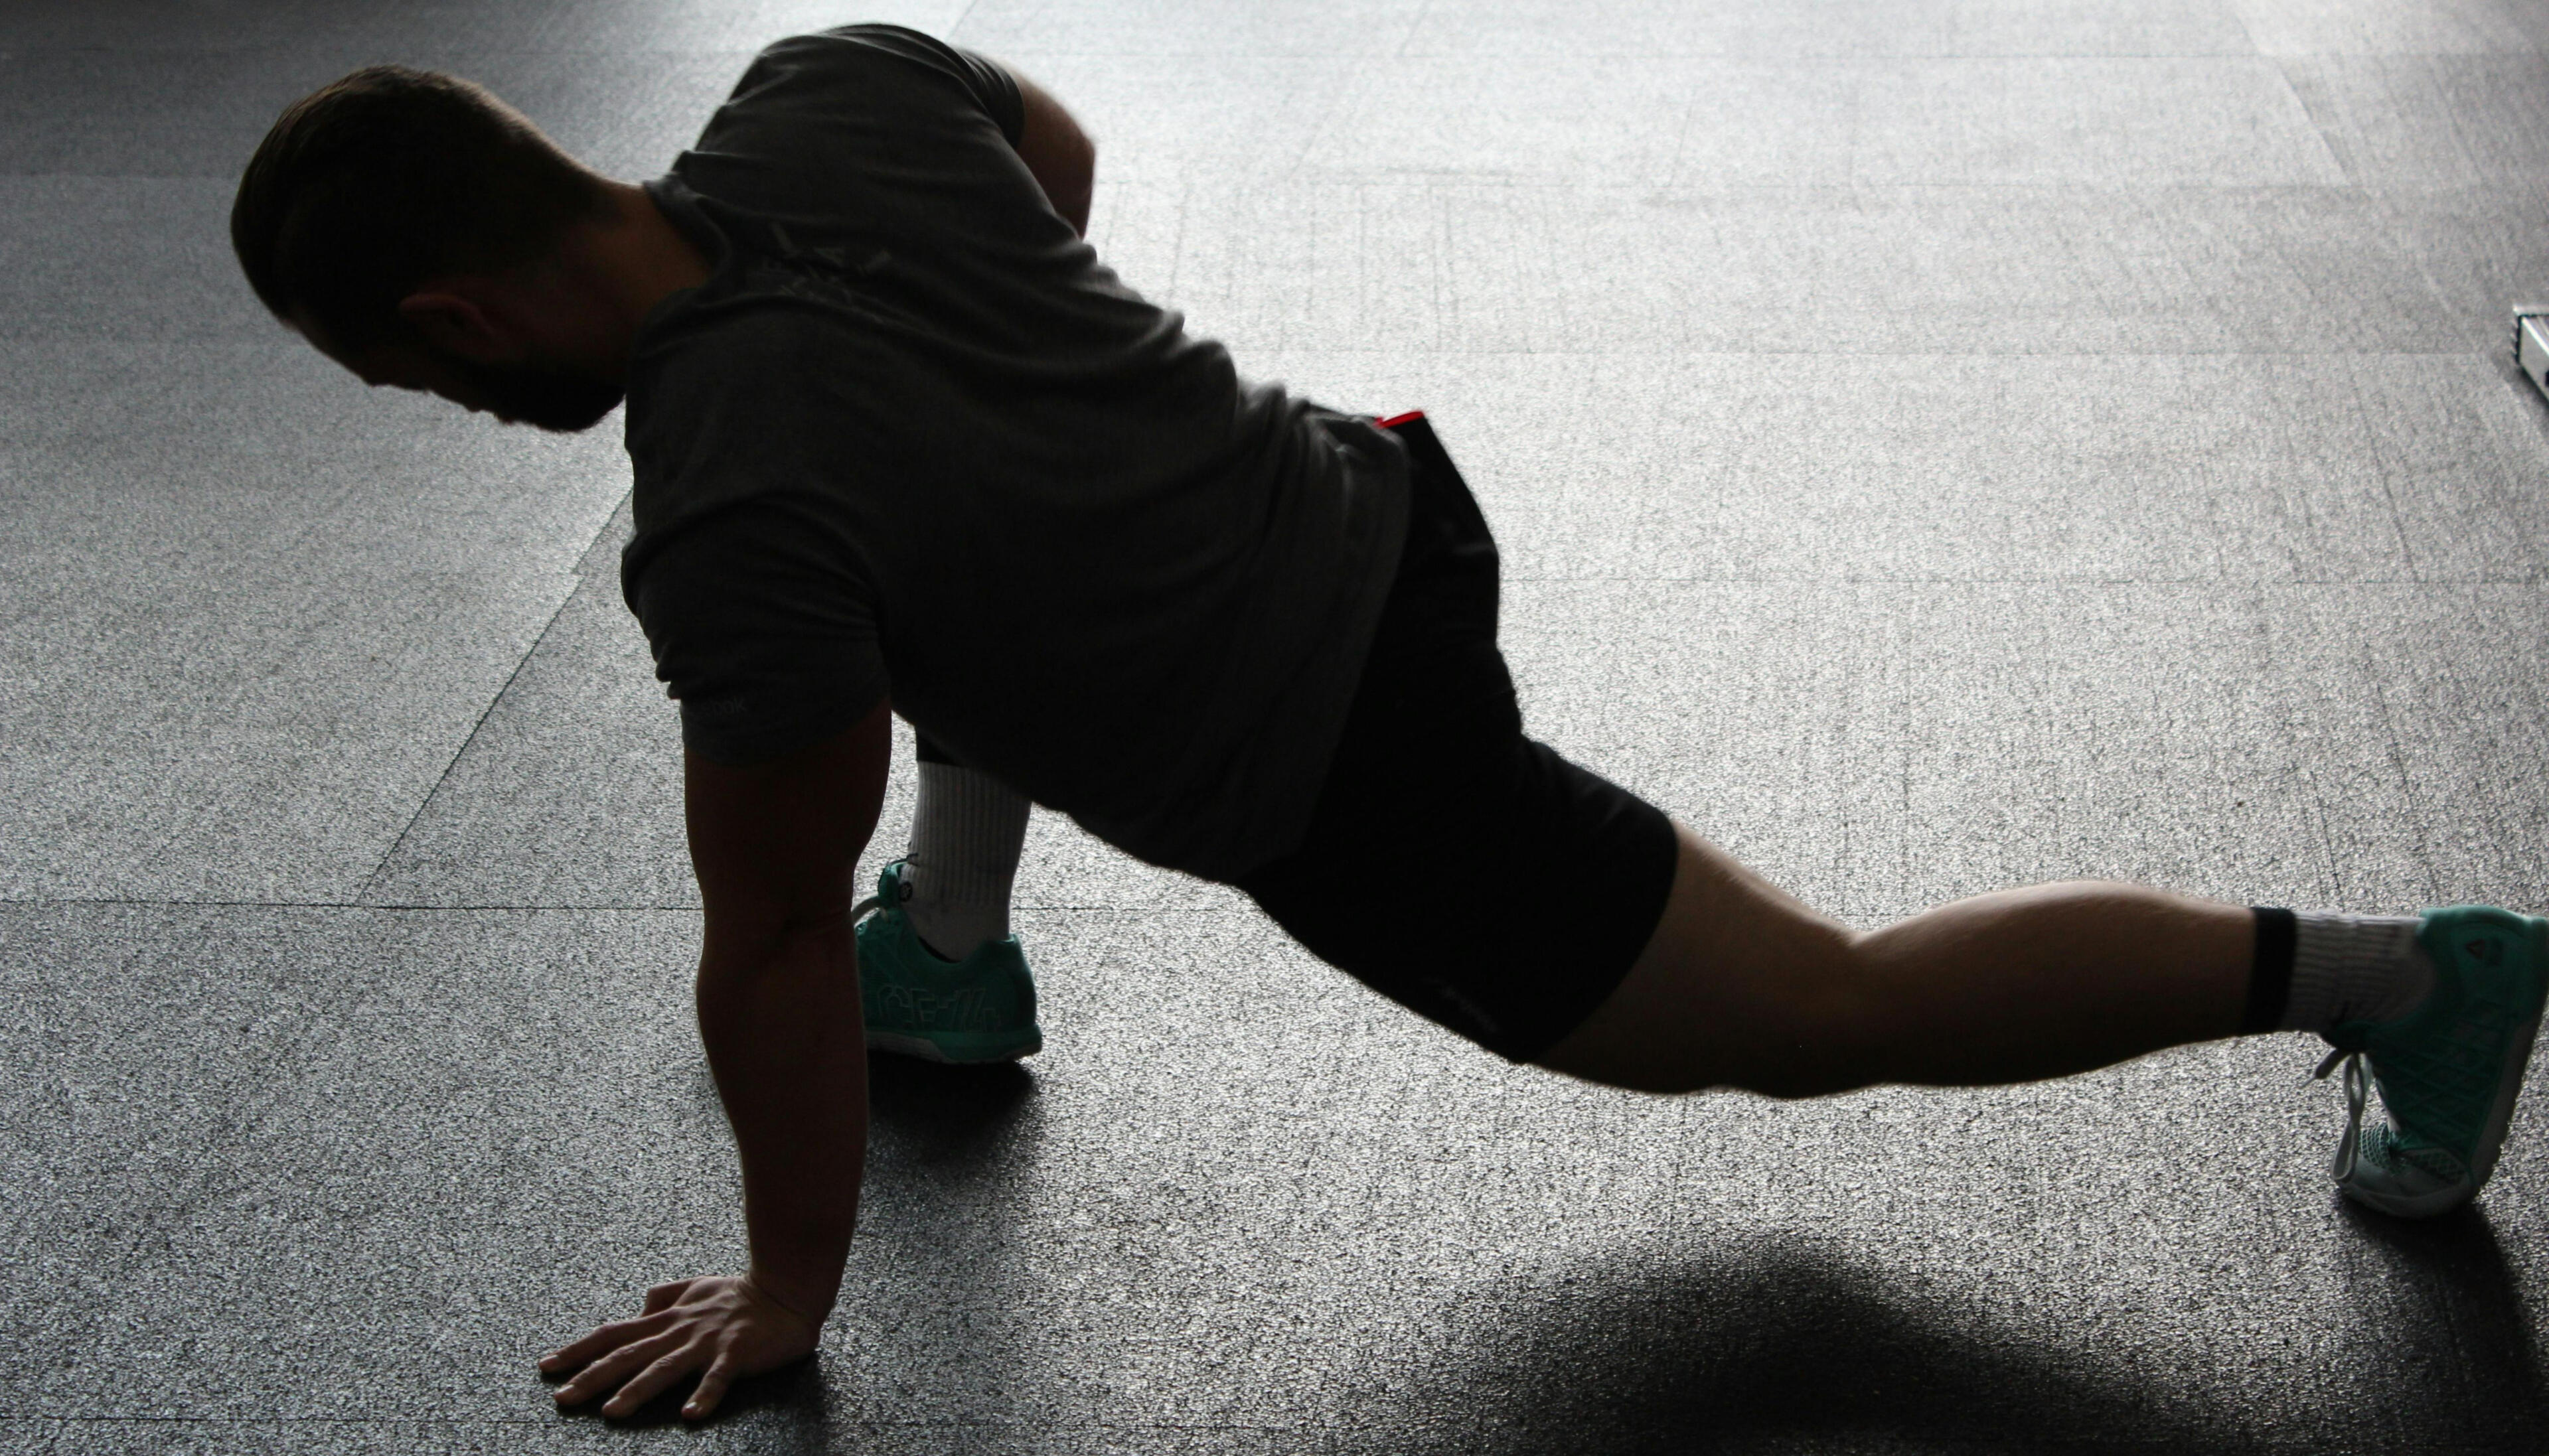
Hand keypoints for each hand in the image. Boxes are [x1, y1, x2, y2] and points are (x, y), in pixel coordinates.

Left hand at [540, 1275, 822, 1420]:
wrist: (786, 1289)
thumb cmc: (741, 1292)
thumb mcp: (696, 1286)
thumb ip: (665, 1295)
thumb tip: (640, 1305)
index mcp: (667, 1318)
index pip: (613, 1334)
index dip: (578, 1350)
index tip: (547, 1366)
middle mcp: (679, 1330)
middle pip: (628, 1354)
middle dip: (592, 1377)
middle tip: (562, 1398)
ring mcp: (707, 1343)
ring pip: (665, 1368)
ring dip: (637, 1390)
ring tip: (612, 1412)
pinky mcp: (736, 1354)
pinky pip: (718, 1378)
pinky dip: (704, 1396)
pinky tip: (689, 1415)